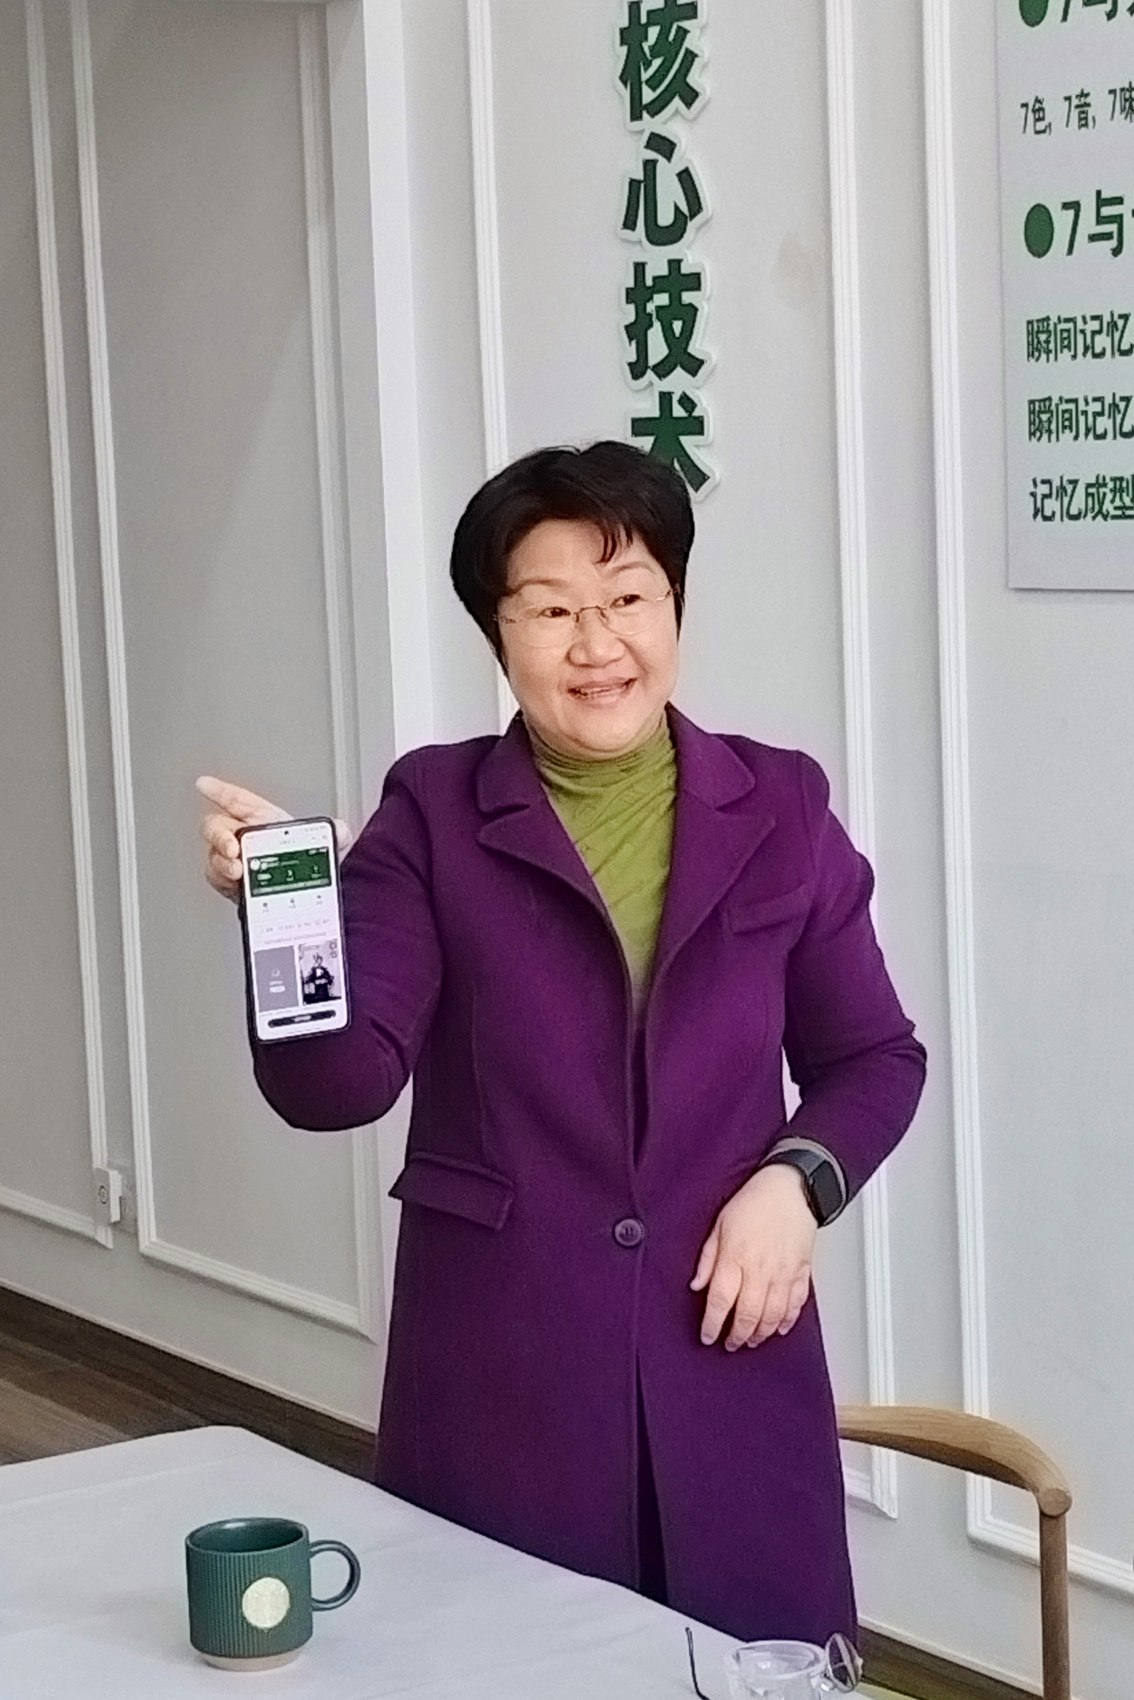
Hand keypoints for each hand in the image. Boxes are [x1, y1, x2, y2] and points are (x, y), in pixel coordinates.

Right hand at [195, 776, 352, 903]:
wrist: (305, 894)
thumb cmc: (308, 863)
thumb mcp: (328, 844)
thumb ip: (336, 833)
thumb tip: (340, 830)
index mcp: (264, 820)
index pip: (238, 800)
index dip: (220, 791)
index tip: (205, 784)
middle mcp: (244, 837)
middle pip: (216, 827)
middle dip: (218, 835)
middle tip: (232, 848)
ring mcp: (235, 860)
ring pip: (214, 855)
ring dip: (221, 864)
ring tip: (238, 872)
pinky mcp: (232, 883)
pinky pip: (217, 879)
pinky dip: (223, 881)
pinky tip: (235, 885)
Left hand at [690, 1164, 816, 1350]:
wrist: (789, 1188)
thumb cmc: (753, 1202)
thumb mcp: (719, 1225)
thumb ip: (708, 1258)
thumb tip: (697, 1285)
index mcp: (736, 1257)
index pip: (721, 1301)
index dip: (712, 1324)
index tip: (707, 1336)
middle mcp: (760, 1269)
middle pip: (748, 1315)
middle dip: (737, 1336)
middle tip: (730, 1344)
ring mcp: (784, 1273)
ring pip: (773, 1315)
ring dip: (761, 1334)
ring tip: (751, 1340)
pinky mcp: (802, 1271)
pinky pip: (796, 1304)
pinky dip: (788, 1321)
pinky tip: (779, 1328)